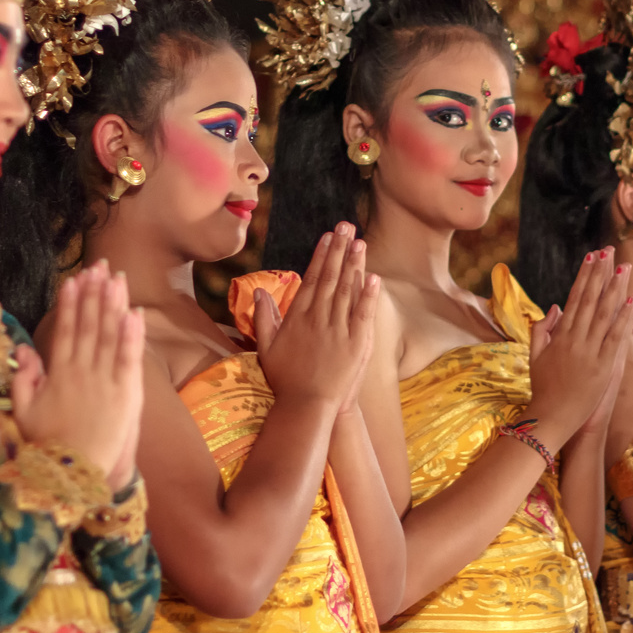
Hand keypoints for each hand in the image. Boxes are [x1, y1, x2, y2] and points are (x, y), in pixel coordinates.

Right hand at [12, 260, 145, 489]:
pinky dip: (132, 335)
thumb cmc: (48, 446)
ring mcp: (104, 381)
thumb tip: (23, 348)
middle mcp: (81, 371)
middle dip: (94, 294)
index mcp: (57, 374)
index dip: (70, 304)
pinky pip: (130, 359)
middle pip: (89, 325)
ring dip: (113, 304)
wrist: (73, 476)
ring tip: (117, 278)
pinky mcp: (126, 394)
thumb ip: (24, 378)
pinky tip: (135, 313)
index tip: (73, 279)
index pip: (64, 330)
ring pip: (110, 335)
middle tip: (99, 266)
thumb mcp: (25, 412)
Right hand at [255, 223, 381, 414]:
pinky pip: (363, 313)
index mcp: (298, 317)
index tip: (328, 237)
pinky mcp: (357, 343)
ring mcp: (339, 329)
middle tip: (347, 226)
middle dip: (339, 249)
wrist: (308, 406)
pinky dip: (369, 294)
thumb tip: (259, 291)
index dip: (321, 255)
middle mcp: (319, 318)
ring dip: (354, 264)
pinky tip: (373, 276)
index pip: (311, 278)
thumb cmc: (285, 379)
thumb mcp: (266, 347)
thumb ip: (264, 317)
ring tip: (360, 242)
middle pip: (331, 277)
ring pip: (348, 290)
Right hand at [525, 248, 632, 449]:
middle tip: (608, 251)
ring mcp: (591, 351)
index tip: (591, 257)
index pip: (575, 298)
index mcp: (560, 335)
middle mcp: (576, 338)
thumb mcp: (535, 357)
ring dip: (615, 287)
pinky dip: (624, 317)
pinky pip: (616, 336)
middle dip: (601, 273)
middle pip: (591, 299)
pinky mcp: (605, 366)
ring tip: (623, 266)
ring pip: (605, 313)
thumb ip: (542, 330)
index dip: (584, 276)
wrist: (553, 417)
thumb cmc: (543, 389)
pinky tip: (631, 299)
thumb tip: (555, 308)